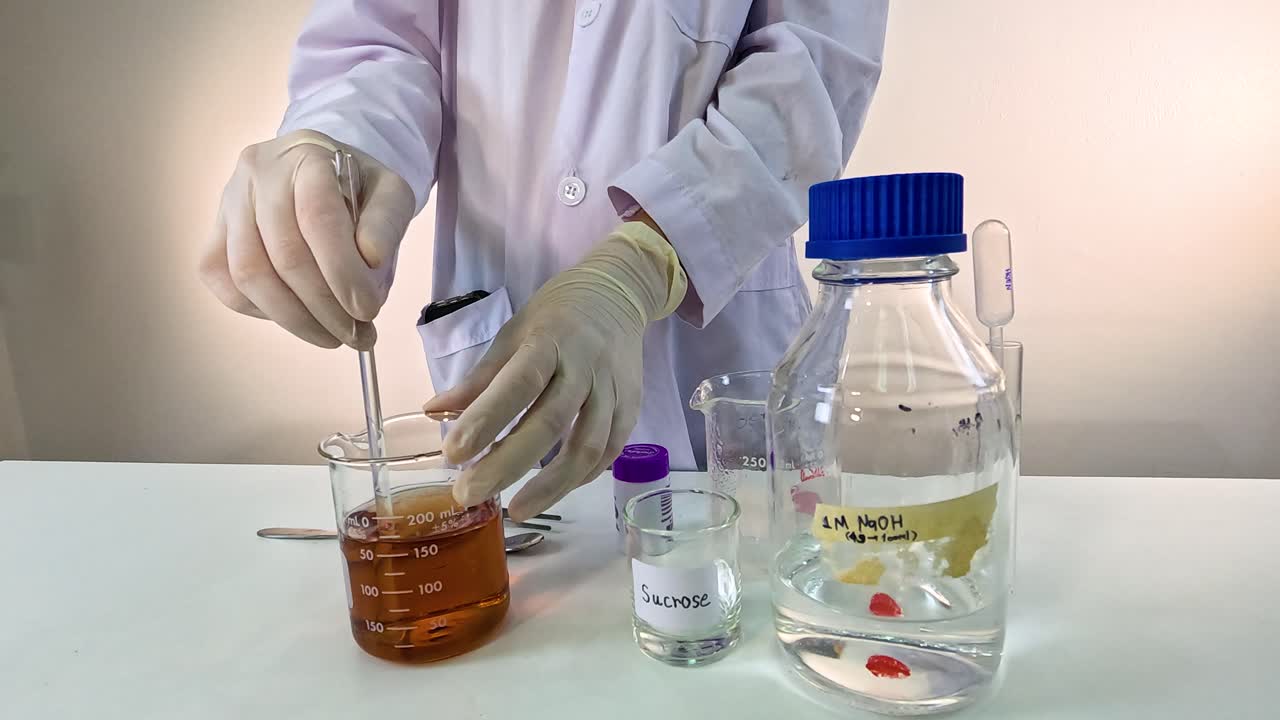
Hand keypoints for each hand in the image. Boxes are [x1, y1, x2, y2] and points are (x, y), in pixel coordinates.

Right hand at [199, 130, 414, 348]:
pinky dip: (260, 310)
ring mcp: (229, 203)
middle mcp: (258, 174)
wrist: (320, 172)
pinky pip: (224, 282)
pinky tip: (295, 316)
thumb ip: (385, 224)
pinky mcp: (214, 232)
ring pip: (249, 273)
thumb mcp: (391, 194)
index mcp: (306, 157)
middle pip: (284, 254)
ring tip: (331, 336)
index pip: (318, 219)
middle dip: (324, 307)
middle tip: (356, 334)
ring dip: (293, 318)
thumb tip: (370, 260)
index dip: (343, 272)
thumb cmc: (356, 187)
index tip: (367, 309)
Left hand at [423, 222, 686, 520]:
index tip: (453, 454)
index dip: (486, 419)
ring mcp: (613, 389)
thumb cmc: (555, 318)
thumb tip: (433, 411)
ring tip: (515, 510)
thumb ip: (480, 378)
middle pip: (550, 422)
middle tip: (469, 494)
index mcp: (548, 342)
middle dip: (508, 463)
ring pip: (587, 445)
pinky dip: (580, 476)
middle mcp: (584, 366)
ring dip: (551, 485)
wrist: (617, 295)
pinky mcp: (632, 407)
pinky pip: (609, 451)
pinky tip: (553, 491)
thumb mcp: (513, 334)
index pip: (518, 384)